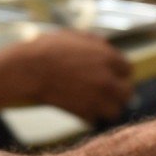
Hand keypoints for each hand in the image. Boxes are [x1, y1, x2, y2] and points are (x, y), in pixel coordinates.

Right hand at [15, 30, 133, 121]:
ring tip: (96, 104)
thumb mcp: (75, 36)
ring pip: (115, 111)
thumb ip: (96, 43)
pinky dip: (89, 116)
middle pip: (127, 93)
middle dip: (118, 92)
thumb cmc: (47, 48)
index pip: (128, 70)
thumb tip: (107, 49)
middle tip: (107, 92)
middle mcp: (107, 79)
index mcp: (108, 58)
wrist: (28, 69)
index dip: (118, 72)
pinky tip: (80, 108)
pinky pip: (94, 119)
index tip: (111, 75)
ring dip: (107, 108)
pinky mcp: (83, 113)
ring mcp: (96, 98)